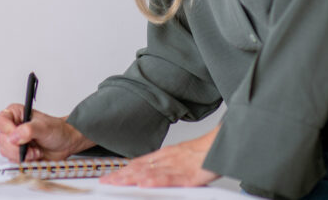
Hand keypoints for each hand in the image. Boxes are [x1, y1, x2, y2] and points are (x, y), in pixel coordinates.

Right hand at [0, 104, 93, 161]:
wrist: (65, 143)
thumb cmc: (57, 130)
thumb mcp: (44, 127)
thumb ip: (28, 130)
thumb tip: (13, 136)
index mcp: (15, 114)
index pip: (0, 122)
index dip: (6, 130)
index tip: (17, 136)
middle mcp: (12, 126)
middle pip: (2, 140)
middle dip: (17, 147)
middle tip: (31, 146)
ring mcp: (14, 141)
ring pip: (6, 151)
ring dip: (22, 154)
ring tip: (35, 150)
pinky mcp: (17, 153)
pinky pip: (12, 160)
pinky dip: (24, 160)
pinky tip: (34, 155)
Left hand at [101, 126, 220, 187]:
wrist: (222, 143)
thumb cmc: (205, 152)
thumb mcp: (182, 156)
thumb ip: (168, 165)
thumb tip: (153, 173)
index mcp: (166, 154)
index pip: (139, 163)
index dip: (123, 170)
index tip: (109, 176)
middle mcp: (167, 159)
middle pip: (140, 168)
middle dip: (121, 175)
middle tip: (105, 181)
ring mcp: (176, 166)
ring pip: (150, 172)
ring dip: (131, 178)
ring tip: (116, 183)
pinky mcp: (188, 174)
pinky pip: (169, 178)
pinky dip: (156, 180)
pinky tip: (144, 183)